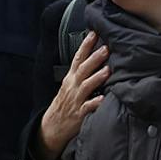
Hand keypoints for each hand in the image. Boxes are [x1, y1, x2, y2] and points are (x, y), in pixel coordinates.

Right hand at [37, 32, 108, 158]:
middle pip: (83, 69)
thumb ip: (82, 72)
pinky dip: (95, 103)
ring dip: (97, 78)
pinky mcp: (79, 114)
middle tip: (106, 48)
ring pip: (86, 86)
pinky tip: (103, 99)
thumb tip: (97, 56)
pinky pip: (87, 108)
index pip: (78, 58)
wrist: (52, 126)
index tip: (94, 33)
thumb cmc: (65, 103)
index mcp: (71, 78)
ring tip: (108, 70)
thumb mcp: (70, 85)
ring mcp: (76, 100)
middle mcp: (73, 86)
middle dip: (94, 58)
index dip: (85, 45)